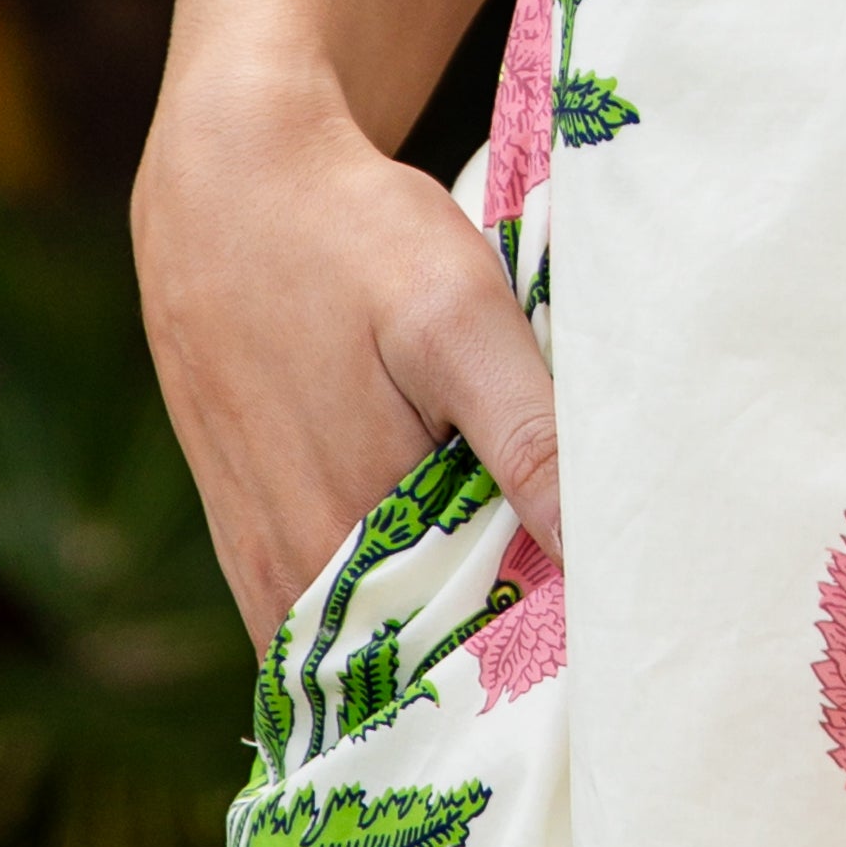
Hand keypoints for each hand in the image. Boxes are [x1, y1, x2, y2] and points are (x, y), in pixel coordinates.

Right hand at [135, 67, 557, 654]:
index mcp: (350, 535)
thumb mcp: (457, 318)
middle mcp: (293, 575)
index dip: (548, 656)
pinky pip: (323, 623)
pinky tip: (444, 585)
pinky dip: (388, 618)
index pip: (471, 655)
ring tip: (525, 609)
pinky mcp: (245, 540)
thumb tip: (599, 552)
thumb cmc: (351, 237)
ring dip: (444, 642)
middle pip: (419, 664)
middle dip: (499, 660)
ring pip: (371, 650)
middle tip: (588, 634)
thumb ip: (526, 437)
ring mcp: (261, 564)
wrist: (228, 183)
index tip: (617, 644)